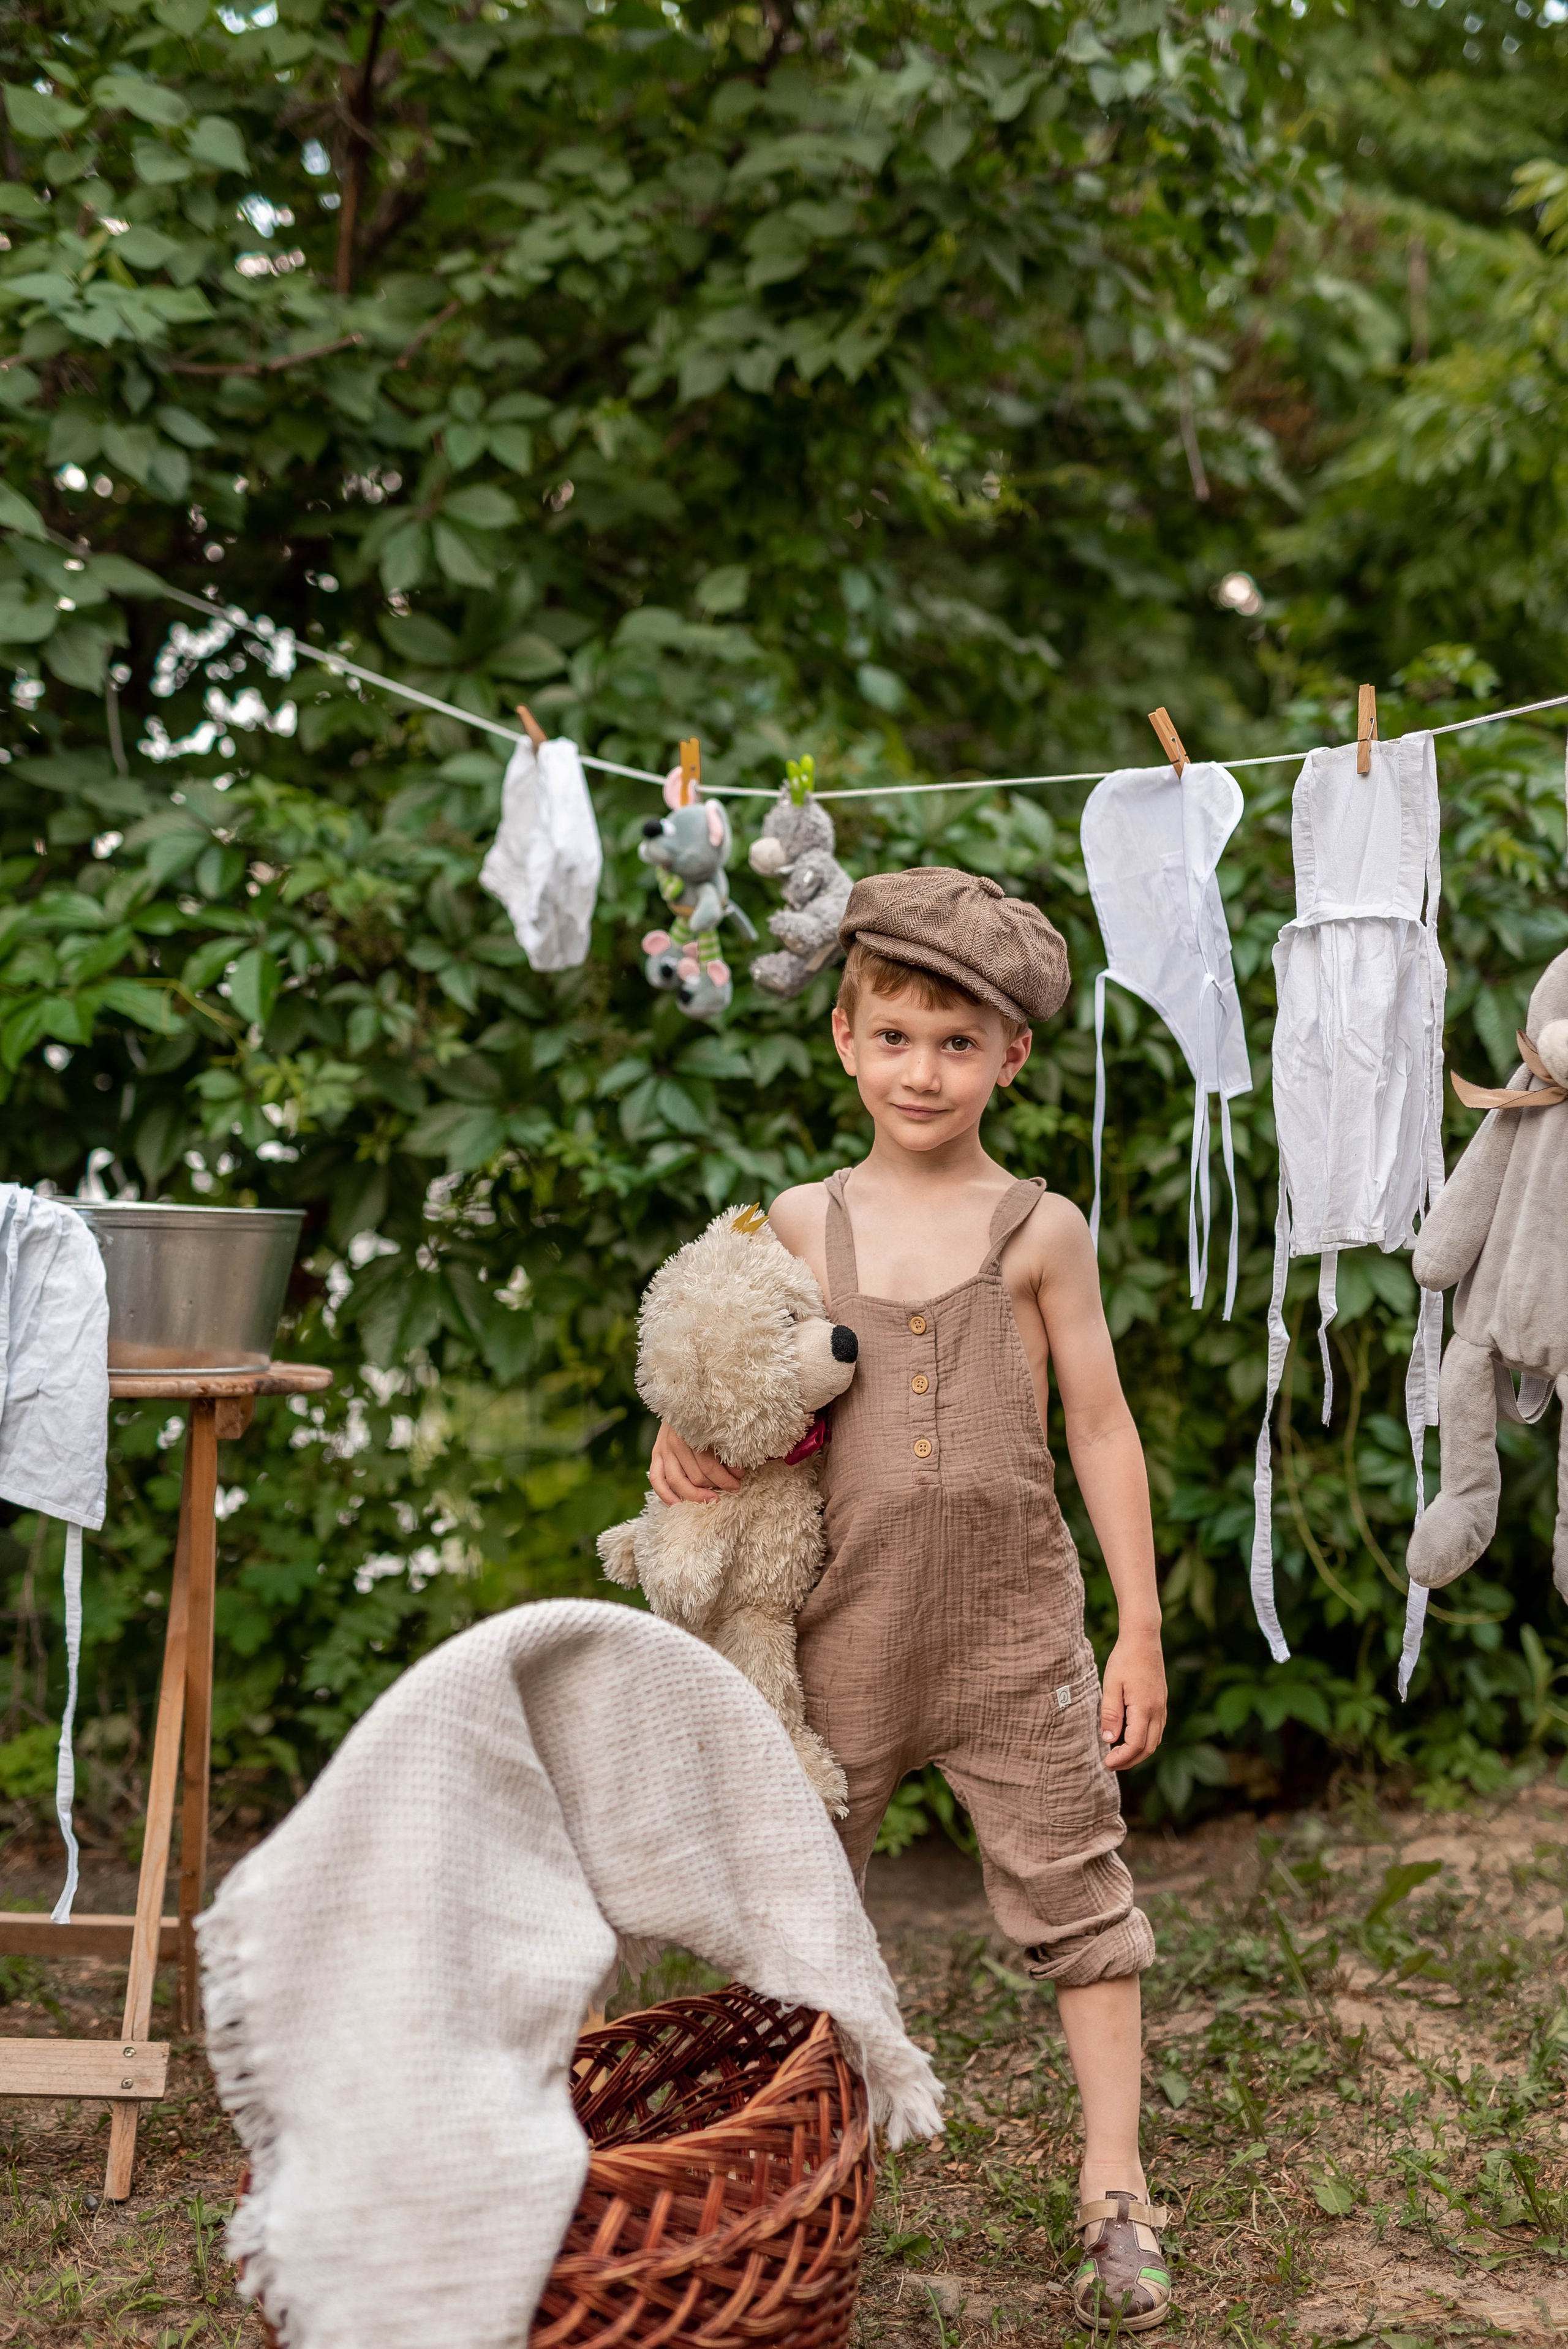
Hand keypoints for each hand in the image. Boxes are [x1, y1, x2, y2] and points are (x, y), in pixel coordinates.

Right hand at [649, 1421, 742, 1506]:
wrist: (683, 1395)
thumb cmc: (707, 1412)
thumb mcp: (719, 1423)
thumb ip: (726, 1445)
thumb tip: (738, 1471)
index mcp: (693, 1433)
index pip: (709, 1466)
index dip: (726, 1479)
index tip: (738, 1482)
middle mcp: (676, 1442)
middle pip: (696, 1476)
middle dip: (716, 1485)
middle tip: (731, 1487)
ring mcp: (664, 1448)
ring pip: (678, 1481)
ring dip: (696, 1494)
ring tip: (713, 1499)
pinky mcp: (656, 1453)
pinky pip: (656, 1479)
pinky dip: (666, 1495)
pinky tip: (678, 1504)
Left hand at [1099, 1630, 1166, 1770]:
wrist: (1144, 1639)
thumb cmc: (1124, 1659)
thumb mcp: (1111, 1685)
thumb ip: (1110, 1714)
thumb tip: (1109, 1740)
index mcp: (1145, 1708)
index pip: (1136, 1744)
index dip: (1122, 1758)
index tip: (1107, 1763)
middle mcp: (1157, 1711)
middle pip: (1149, 1748)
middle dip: (1130, 1761)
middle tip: (1111, 1764)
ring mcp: (1162, 1707)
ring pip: (1155, 1740)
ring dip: (1139, 1752)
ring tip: (1119, 1755)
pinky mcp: (1161, 1702)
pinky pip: (1157, 1729)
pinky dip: (1145, 1740)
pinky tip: (1130, 1737)